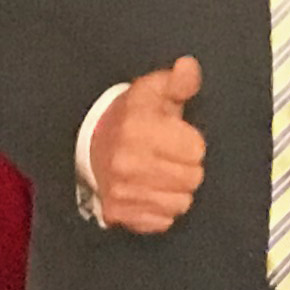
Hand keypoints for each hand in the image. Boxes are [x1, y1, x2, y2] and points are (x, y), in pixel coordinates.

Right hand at [89, 57, 207, 234]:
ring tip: (162, 174)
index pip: (196, 150)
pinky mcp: (118, 213)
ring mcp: (121, 191)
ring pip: (181, 203)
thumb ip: (178, 81)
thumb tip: (189, 68)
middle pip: (192, 179)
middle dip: (188, 167)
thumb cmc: (131, 117)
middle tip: (171, 157)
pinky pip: (163, 221)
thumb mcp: (153, 91)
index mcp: (137, 129)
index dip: (191, 142)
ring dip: (177, 190)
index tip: (177, 137)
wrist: (92, 144)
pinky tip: (150, 191)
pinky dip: (161, 209)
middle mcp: (127, 162)